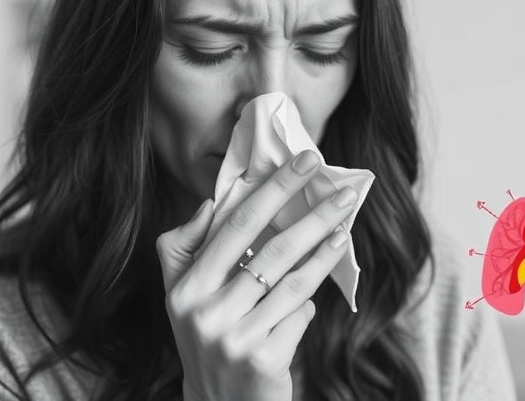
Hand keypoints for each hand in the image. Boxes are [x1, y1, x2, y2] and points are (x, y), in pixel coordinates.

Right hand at [155, 150, 356, 400]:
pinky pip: (300, 317)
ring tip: (343, 228)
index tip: (302, 163)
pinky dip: (309, 305)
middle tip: (341, 192)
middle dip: (311, 215)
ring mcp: (235, 339)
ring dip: (324, 251)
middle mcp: (206, 313)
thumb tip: (212, 203)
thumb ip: (184, 246)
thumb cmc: (205, 338)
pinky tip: (314, 296)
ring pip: (294, 282)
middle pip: (272, 250)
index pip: (235, 226)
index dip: (272, 190)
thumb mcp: (181, 295)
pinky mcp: (264, 361)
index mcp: (186, 288)